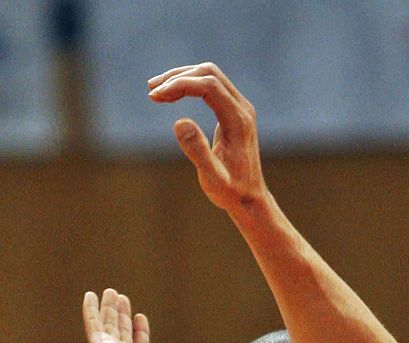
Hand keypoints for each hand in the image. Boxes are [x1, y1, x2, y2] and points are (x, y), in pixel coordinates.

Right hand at [83, 289, 194, 342]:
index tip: (140, 316)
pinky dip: (90, 310)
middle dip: (122, 315)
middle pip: (121, 332)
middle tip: (121, 298)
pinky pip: (93, 324)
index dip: (140, 331)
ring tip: (111, 292)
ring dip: (109, 309)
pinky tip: (90, 296)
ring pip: (107, 325)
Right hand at [147, 62, 264, 212]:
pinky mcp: (233, 111)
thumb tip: (179, 121)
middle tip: (153, 92)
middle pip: (209, 73)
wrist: (251, 200)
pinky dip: (189, 85)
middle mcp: (242, 109)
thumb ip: (198, 151)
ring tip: (155, 91)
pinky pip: (210, 86)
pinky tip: (171, 95)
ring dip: (181, 78)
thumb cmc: (232, 192)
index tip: (156, 96)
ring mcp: (240, 108)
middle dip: (178, 77)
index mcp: (238, 121)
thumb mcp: (213, 178)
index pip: (209, 85)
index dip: (181, 84)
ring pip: (209, 76)